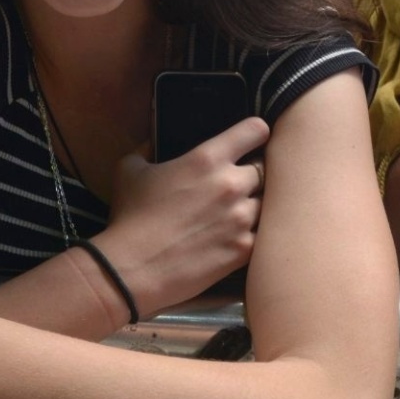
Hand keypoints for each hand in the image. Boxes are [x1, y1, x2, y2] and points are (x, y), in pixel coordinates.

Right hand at [94, 114, 270, 314]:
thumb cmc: (130, 217)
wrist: (133, 269)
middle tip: (239, 184)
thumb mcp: (130, 170)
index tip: (250, 140)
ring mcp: (242, 219)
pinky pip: (265, 234)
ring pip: (269, 203)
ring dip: (257, 205)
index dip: (255, 133)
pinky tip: (239, 237)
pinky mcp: (244, 250)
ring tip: (239, 213)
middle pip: (266, 169)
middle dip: (254, 174)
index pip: (256, 130)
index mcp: (207, 159)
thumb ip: (148, 149)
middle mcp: (231, 184)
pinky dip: (256, 233)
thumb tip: (154, 141)